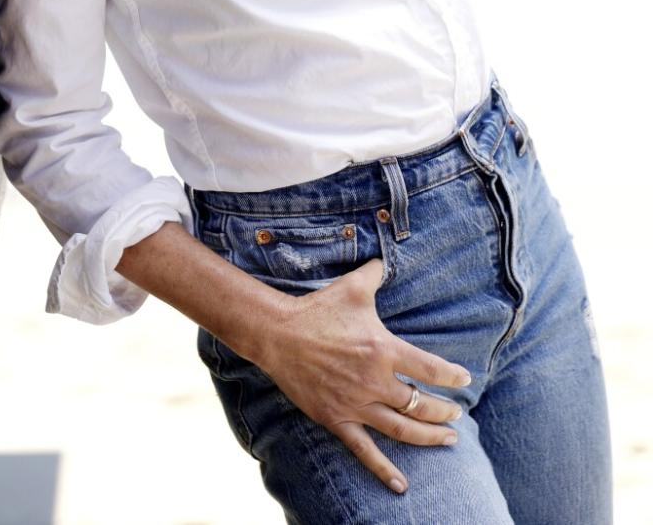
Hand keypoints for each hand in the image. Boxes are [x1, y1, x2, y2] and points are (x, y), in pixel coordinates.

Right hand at [253, 258, 468, 494]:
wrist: (279, 333)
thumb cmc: (319, 308)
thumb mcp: (352, 286)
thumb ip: (375, 273)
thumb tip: (386, 259)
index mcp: (383, 349)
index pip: (429, 368)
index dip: (451, 377)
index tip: (465, 380)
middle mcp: (374, 380)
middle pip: (420, 403)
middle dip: (444, 412)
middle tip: (456, 415)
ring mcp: (356, 403)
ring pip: (402, 429)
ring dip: (429, 437)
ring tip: (449, 440)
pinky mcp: (337, 419)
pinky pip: (365, 451)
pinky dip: (385, 470)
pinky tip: (402, 485)